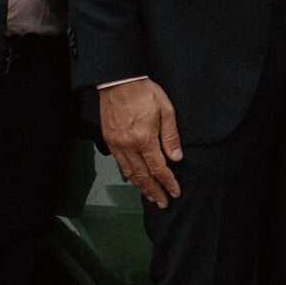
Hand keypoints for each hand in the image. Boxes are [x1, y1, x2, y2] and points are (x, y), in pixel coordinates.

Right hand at [99, 79, 183, 207]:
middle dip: (154, 191)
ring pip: (129, 172)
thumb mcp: (166, 111)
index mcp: (144, 139)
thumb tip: (176, 157)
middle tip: (163, 203)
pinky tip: (134, 179)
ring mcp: (116, 143)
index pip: (158, 168)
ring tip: (150, 196)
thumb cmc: (145, 93)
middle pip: (143, 175)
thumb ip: (171, 136)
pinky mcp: (109, 139)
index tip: (175, 192)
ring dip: (140, 186)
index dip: (168, 182)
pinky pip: (119, 162)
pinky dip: (128, 174)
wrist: (119, 81)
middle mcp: (128, 145)